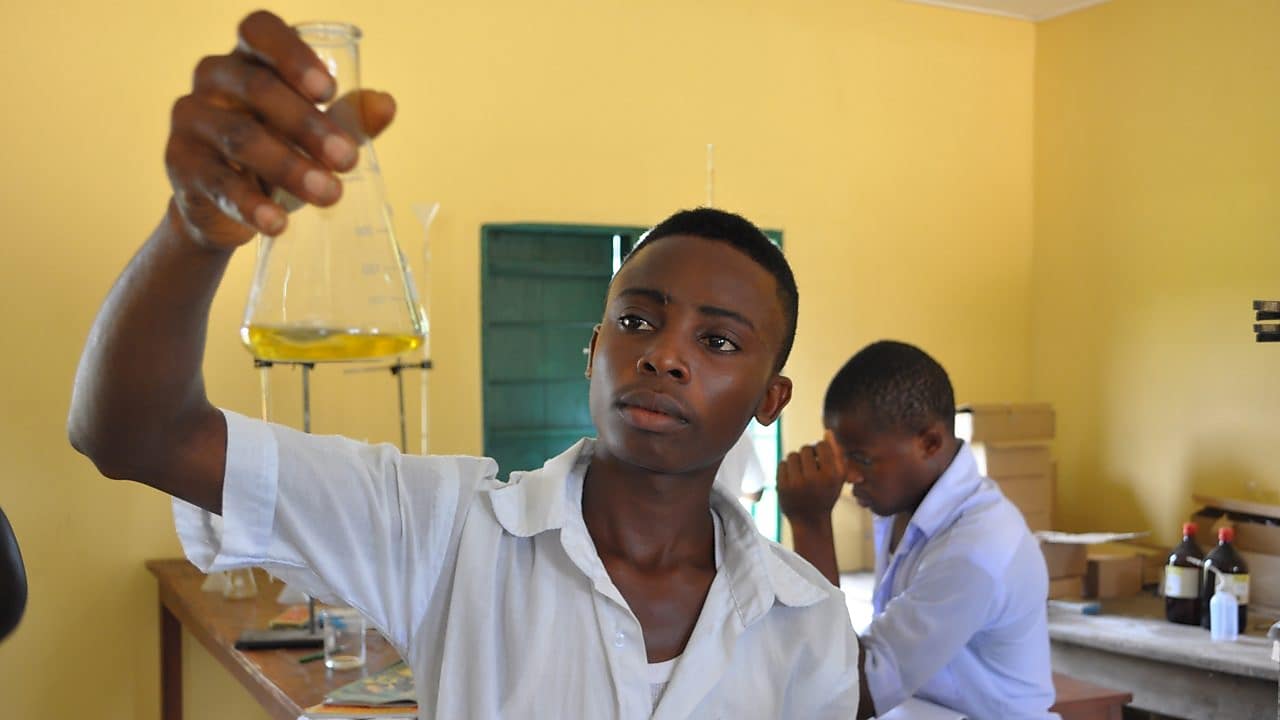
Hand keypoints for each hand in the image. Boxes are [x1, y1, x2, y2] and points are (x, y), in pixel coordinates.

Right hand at [165, 10, 396, 250]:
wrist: (229, 204)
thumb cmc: (278, 149)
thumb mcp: (316, 132)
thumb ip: (350, 118)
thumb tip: (384, 104)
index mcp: (249, 58)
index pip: (260, 30)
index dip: (292, 54)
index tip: (328, 90)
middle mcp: (213, 79)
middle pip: (257, 87)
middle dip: (308, 125)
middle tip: (349, 159)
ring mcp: (191, 120)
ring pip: (240, 137)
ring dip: (290, 167)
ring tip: (330, 194)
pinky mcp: (181, 164)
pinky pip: (219, 183)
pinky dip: (252, 205)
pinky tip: (278, 223)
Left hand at [777, 430, 845, 522]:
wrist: (810, 520)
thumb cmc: (826, 494)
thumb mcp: (838, 477)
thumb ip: (837, 454)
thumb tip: (828, 432)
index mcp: (831, 476)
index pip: (821, 445)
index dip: (820, 449)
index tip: (821, 459)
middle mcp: (813, 479)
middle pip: (805, 448)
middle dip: (808, 455)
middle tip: (811, 466)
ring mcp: (796, 484)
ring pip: (792, 455)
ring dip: (797, 461)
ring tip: (802, 473)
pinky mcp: (782, 487)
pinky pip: (782, 464)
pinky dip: (787, 469)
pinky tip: (793, 479)